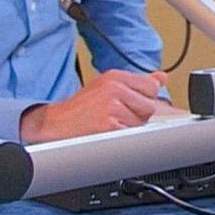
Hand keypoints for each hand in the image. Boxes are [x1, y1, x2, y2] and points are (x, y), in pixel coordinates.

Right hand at [19, 69, 169, 143]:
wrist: (52, 125)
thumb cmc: (80, 110)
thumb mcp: (107, 87)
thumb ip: (137, 83)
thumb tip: (162, 77)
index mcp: (115, 76)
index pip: (151, 86)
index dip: (142, 100)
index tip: (127, 105)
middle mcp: (114, 88)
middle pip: (149, 106)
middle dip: (137, 116)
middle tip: (115, 117)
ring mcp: (111, 106)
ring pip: (141, 123)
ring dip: (129, 128)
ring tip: (109, 125)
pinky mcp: (109, 125)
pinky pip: (131, 134)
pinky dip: (122, 138)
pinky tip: (106, 133)